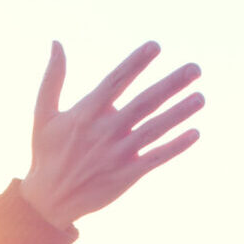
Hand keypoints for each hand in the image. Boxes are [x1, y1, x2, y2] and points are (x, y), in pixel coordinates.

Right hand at [20, 41, 202, 229]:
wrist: (48, 201)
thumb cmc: (46, 153)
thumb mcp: (43, 114)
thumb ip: (53, 78)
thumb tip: (56, 42)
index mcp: (86, 112)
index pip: (116, 81)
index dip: (136, 63)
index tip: (156, 46)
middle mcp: (105, 130)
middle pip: (144, 102)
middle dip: (171, 84)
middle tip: (195, 68)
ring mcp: (118, 154)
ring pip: (155, 129)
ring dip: (180, 112)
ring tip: (201, 97)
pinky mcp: (127, 175)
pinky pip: (156, 158)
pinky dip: (176, 146)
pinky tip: (195, 133)